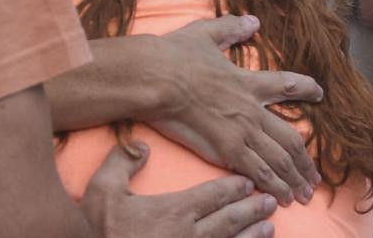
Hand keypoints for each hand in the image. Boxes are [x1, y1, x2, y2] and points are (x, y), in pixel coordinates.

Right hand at [81, 143, 276, 237]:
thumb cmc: (100, 229)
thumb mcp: (102, 190)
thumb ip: (122, 162)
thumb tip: (143, 144)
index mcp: (175, 211)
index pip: (212, 195)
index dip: (232, 188)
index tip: (247, 182)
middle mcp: (191, 235)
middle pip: (229, 219)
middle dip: (251, 208)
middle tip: (271, 200)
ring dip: (252, 235)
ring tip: (270, 227)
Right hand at [141, 16, 323, 206]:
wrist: (157, 78)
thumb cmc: (173, 55)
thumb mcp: (204, 33)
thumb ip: (230, 27)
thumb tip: (253, 20)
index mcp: (247, 81)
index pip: (286, 85)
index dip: (306, 89)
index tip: (320, 94)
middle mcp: (251, 108)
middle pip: (291, 138)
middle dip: (305, 161)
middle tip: (314, 176)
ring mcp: (241, 130)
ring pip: (279, 159)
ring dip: (294, 178)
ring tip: (303, 194)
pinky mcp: (226, 148)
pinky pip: (258, 171)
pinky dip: (273, 186)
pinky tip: (280, 198)